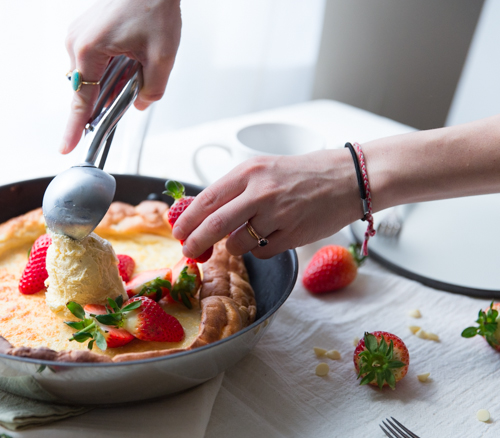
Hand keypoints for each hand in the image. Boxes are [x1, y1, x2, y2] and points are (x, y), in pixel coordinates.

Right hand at [61, 0, 181, 153]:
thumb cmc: (153, 6)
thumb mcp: (162, 57)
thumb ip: (151, 90)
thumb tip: (139, 104)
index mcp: (90, 51)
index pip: (81, 100)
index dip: (74, 127)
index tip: (66, 146)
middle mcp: (77, 43)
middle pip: (87, 88)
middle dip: (109, 96)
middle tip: (134, 85)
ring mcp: (78, 35)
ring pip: (91, 75)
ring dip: (111, 79)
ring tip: (136, 64)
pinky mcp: (84, 30)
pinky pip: (92, 60)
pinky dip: (109, 66)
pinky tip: (128, 56)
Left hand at [172, 150, 362, 258]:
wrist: (349, 178)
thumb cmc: (303, 173)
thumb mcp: (264, 169)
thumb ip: (234, 189)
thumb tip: (201, 214)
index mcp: (250, 172)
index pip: (207, 200)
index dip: (187, 220)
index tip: (178, 232)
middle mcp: (261, 192)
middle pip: (215, 225)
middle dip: (195, 242)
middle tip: (188, 251)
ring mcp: (278, 215)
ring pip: (238, 244)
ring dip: (235, 246)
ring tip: (249, 234)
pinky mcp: (293, 235)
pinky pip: (262, 252)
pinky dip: (259, 249)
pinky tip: (273, 235)